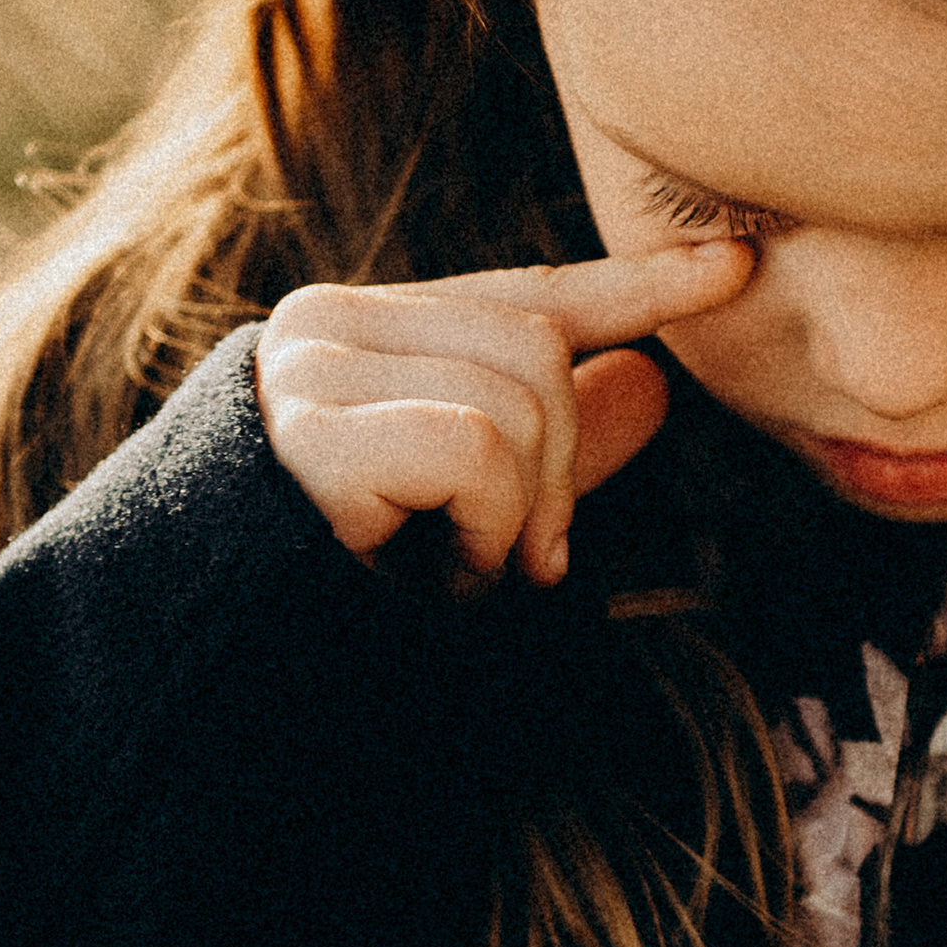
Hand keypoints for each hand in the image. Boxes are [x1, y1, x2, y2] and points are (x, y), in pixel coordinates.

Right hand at [254, 240, 751, 590]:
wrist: (208, 678)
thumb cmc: (336, 602)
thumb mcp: (471, 518)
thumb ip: (554, 451)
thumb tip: (650, 382)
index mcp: (370, 333)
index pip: (527, 295)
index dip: (638, 285)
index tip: (739, 268)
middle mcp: (329, 326)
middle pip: (537, 347)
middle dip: (554, 474)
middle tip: (498, 563)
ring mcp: (311, 372)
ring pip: (515, 399)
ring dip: (512, 521)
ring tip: (442, 577)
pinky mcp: (310, 433)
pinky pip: (475, 449)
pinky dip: (482, 532)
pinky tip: (424, 584)